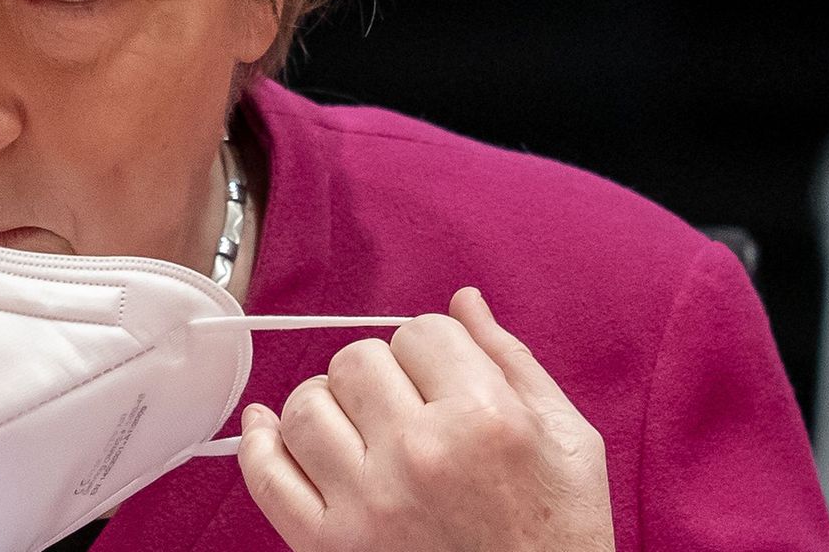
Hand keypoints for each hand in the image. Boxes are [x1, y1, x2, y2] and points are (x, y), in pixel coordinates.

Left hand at [238, 288, 613, 550]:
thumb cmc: (560, 536)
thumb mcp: (570, 442)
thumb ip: (512, 362)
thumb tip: (464, 301)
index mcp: (485, 420)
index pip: (421, 332)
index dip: (433, 348)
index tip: (442, 374)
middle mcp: (419, 456)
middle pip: (356, 360)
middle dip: (380, 372)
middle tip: (406, 405)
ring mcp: (368, 504)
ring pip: (305, 406)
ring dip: (327, 404)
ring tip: (358, 428)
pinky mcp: (330, 546)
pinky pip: (267, 476)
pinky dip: (258, 444)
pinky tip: (268, 427)